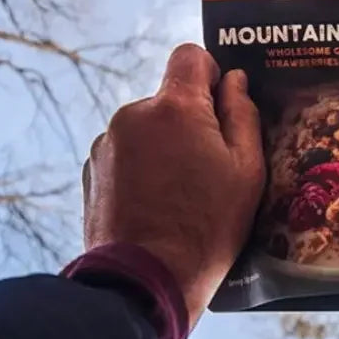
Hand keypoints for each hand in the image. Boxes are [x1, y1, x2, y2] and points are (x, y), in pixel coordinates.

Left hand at [82, 44, 264, 325]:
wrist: (143, 282)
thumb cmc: (206, 228)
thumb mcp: (247, 172)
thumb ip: (243, 115)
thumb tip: (235, 82)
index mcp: (175, 108)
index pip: (190, 56)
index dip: (211, 75)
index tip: (223, 106)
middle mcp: (133, 114)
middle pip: (169, 98)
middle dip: (190, 122)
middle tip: (209, 169)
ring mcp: (107, 143)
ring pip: (147, 128)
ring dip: (163, 148)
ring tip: (180, 195)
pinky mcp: (91, 171)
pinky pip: (126, 154)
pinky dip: (141, 169)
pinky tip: (155, 205)